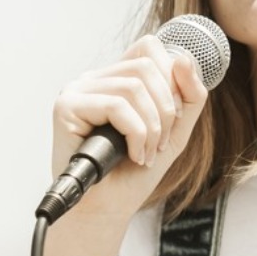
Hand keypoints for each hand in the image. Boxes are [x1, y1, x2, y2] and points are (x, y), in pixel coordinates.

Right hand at [50, 34, 207, 212]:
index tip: (175, 115)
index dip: (172, 76)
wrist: (107, 208)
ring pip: (134, 86)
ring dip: (152, 126)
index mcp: (117, 77)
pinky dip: (136, 134)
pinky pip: (117, 106)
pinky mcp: (66, 107)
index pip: (150, 47)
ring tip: (146, 152)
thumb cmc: (136, 169)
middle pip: (147, 65)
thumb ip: (190, 96)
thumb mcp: (177, 129)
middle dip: (166, 108)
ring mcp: (77, 90)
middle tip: (160, 142)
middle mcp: (95, 78)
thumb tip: (185, 59)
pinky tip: (133, 155)